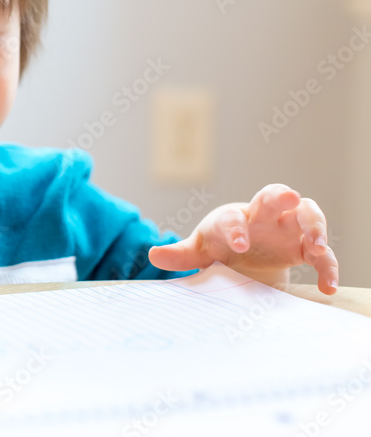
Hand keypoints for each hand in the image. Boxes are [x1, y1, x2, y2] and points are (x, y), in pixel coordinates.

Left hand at [148, 184, 338, 294]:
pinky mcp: (304, 246)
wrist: (245, 254)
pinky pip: (323, 251)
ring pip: (306, 213)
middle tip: (291, 199)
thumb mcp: (200, 251)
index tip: (239, 245)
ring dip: (314, 225)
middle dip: (281, 195)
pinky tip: (327, 286)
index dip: (235, 228)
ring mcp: (286, 228)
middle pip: (273, 195)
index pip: (232, 216)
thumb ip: (181, 254)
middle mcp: (262, 216)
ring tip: (316, 248)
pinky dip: (328, 265)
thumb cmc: (219, 246)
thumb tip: (153, 254)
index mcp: (232, 217)